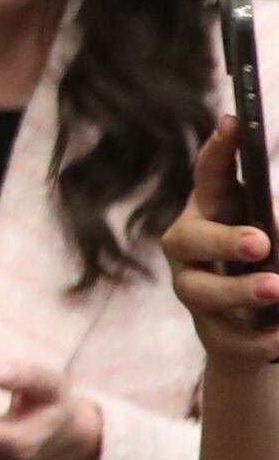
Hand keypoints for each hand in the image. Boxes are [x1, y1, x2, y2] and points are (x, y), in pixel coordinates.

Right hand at [168, 122, 278, 364]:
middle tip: (261, 242)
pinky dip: (259, 338)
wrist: (256, 334)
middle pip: (191, 239)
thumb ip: (277, 222)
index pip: (211, 174)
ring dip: (240, 291)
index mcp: (212, 210)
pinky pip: (229, 337)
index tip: (234, 121)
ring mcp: (193, 289)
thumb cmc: (266, 263)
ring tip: (277, 289)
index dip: (219, 149)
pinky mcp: (210, 331)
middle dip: (224, 240)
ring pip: (201, 291)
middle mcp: (190, 247)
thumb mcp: (276, 235)